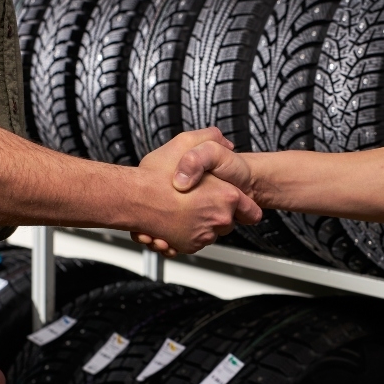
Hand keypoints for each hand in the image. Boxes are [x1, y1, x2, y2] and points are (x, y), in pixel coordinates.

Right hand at [133, 128, 261, 254]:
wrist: (132, 199)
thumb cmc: (156, 175)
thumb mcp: (187, 142)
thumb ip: (211, 138)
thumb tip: (226, 142)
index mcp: (227, 196)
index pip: (251, 212)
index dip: (244, 207)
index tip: (236, 205)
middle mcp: (218, 219)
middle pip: (228, 222)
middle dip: (215, 212)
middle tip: (197, 200)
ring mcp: (203, 235)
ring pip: (208, 232)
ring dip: (198, 223)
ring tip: (179, 209)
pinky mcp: (187, 246)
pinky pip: (192, 242)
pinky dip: (184, 234)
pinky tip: (171, 220)